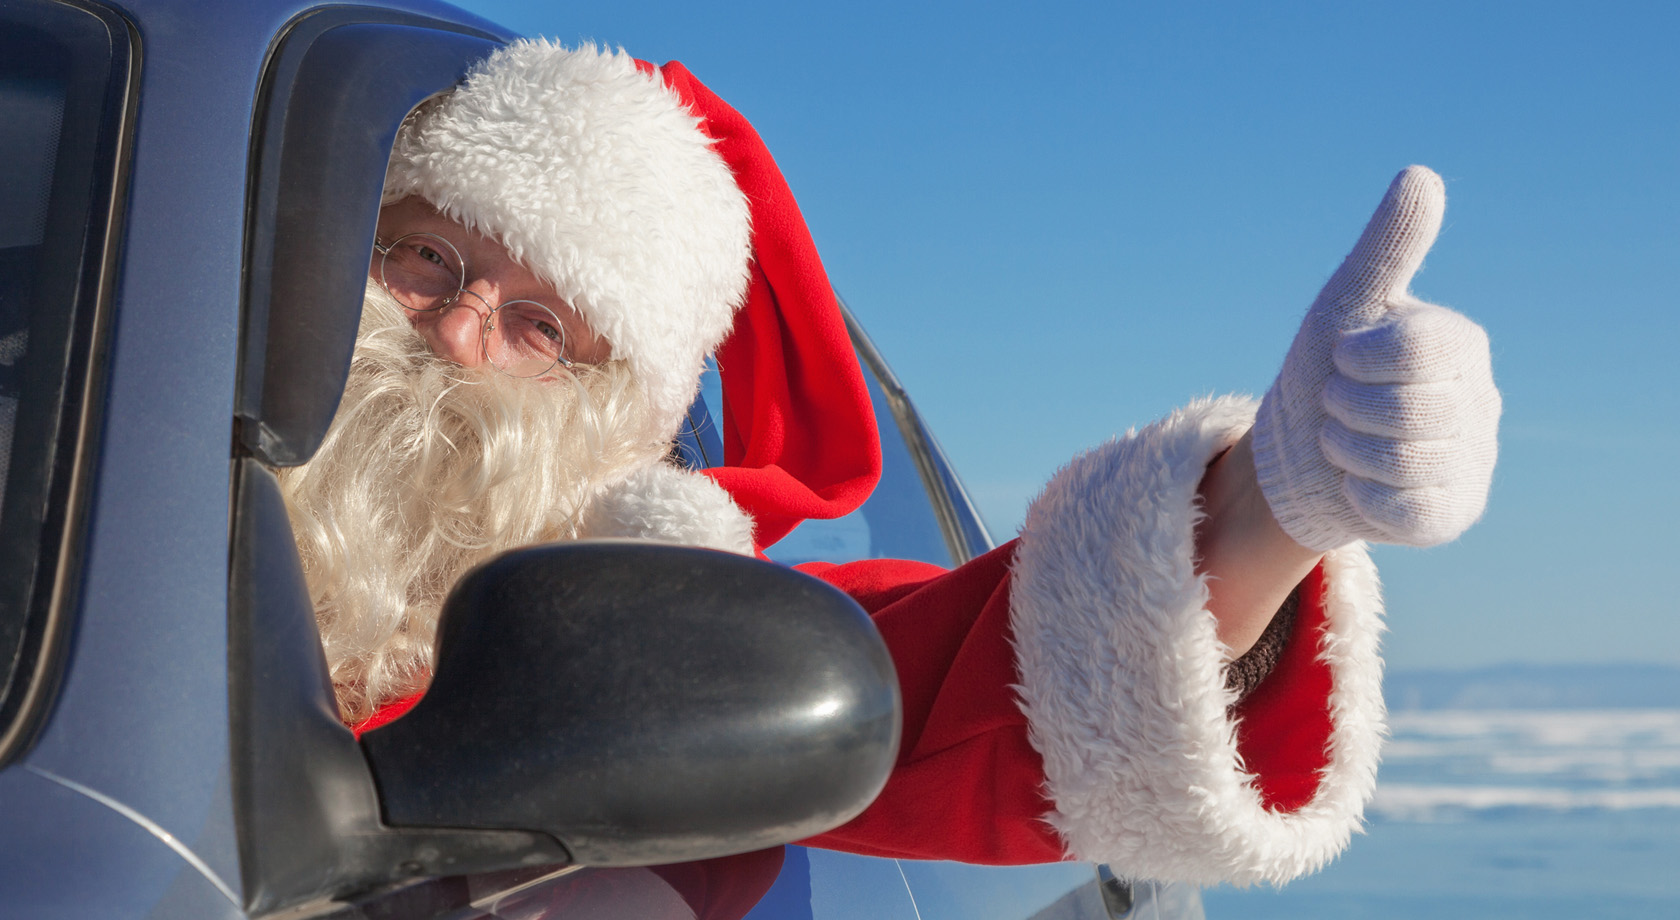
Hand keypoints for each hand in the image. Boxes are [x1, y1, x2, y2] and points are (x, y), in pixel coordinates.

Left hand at [1250, 166, 1499, 550]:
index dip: (1356, 359)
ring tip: (1342, 441)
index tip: (1341, 358)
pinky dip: (1362, 497)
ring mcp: (1474, 460)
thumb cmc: (1325, 367)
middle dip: (1342, 408)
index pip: (1414, 351)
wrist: (1298, 450)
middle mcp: (1480, 400)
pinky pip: (1407, 512)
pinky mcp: (1454, 512)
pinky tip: (1359, 482)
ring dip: (1345, 452)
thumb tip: (1421, 176)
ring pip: (1400, 463)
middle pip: (1402, 410)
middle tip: (1337, 405)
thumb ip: (1385, 248)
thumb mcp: (1344, 302)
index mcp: (1459, 343)